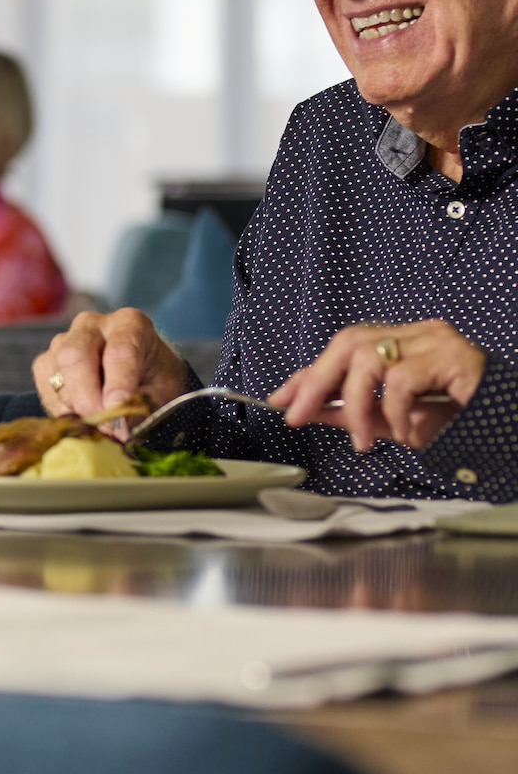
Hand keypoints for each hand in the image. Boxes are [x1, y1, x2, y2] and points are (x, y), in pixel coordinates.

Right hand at [32, 309, 190, 428]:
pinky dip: (62, 411)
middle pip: (76, 355)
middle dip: (86, 397)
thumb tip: (118, 427)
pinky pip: (46, 390)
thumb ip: (143, 405)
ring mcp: (62, 341)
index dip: (118, 383)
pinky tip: (83, 416)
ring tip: (99, 425)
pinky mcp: (45, 363)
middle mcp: (90, 325)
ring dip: (75, 408)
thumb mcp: (163, 391)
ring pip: (57, 375)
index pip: (120, 351)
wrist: (137, 374)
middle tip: (102, 426)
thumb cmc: (152, 379)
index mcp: (128, 324)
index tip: (117, 409)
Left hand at [269, 319, 482, 451]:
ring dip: (356, 404)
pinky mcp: (454, 356)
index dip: (310, 374)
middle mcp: (417, 333)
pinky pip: (402, 379)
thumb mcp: (396, 421)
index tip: (279, 399)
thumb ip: (355, 413)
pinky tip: (404, 430)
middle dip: (316, 381)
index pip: (343, 348)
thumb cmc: (460, 420)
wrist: (510, 424)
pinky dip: (393, 409)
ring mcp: (436, 340)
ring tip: (361, 439)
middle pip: (348, 343)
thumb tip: (309, 410)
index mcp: (402, 342)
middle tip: (296, 415)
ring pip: (369, 358)